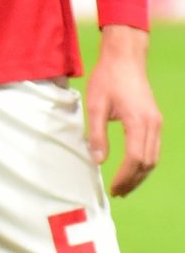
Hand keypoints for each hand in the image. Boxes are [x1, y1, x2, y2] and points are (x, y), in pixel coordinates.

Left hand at [88, 24, 161, 196]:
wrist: (125, 59)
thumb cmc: (107, 79)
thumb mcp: (95, 105)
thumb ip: (97, 134)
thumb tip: (98, 161)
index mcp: (138, 121)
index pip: (135, 159)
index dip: (124, 177)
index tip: (112, 189)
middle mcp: (153, 125)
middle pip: (147, 163)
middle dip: (133, 181)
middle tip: (117, 193)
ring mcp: (156, 123)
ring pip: (153, 158)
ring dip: (140, 174)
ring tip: (124, 186)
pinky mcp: (155, 120)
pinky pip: (153, 148)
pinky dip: (144, 163)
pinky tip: (132, 169)